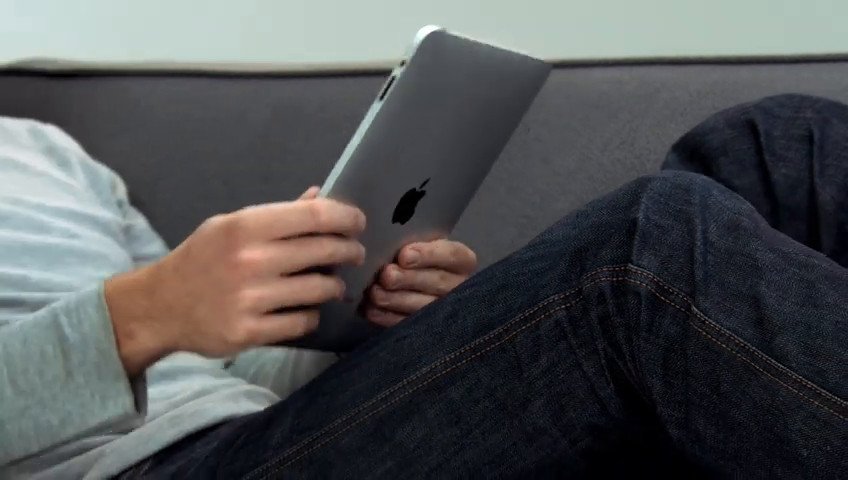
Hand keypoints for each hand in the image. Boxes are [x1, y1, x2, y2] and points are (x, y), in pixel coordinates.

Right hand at [105, 186, 365, 374]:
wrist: (159, 306)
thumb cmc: (202, 259)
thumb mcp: (230, 226)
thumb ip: (277, 215)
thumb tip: (320, 196)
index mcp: (245, 226)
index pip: (314, 216)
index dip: (346, 217)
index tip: (357, 222)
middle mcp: (249, 260)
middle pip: (326, 251)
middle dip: (350, 251)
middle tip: (354, 253)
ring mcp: (250, 299)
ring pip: (321, 290)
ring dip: (334, 286)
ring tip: (331, 283)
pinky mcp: (249, 332)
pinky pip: (303, 322)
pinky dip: (311, 314)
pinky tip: (306, 308)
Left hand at [363, 239, 476, 326]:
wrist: (410, 281)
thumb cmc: (413, 256)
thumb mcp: (417, 243)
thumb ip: (409, 240)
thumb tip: (391, 242)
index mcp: (461, 260)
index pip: (452, 255)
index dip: (428, 255)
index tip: (404, 255)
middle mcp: (459, 285)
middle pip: (438, 281)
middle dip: (409, 279)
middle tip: (387, 275)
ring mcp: (445, 310)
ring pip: (424, 306)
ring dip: (397, 300)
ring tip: (375, 293)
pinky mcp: (427, 328)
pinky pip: (409, 324)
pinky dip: (389, 318)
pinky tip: (371, 310)